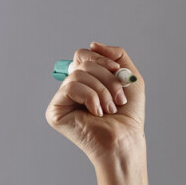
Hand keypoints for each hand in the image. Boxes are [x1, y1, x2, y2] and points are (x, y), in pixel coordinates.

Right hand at [44, 41, 145, 164]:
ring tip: (109, 109)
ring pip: (78, 74)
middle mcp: (72, 88)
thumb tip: (93, 44)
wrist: (126, 140)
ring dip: (101, 91)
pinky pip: (70, 87)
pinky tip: (96, 113)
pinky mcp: (55, 111)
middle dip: (106, 78)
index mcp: (86, 81)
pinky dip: (89, 97)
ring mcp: (62, 100)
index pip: (84, 55)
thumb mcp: (130, 78)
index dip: (101, 60)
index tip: (119, 73)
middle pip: (82, 62)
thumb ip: (117, 55)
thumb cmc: (128, 116)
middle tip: (118, 99)